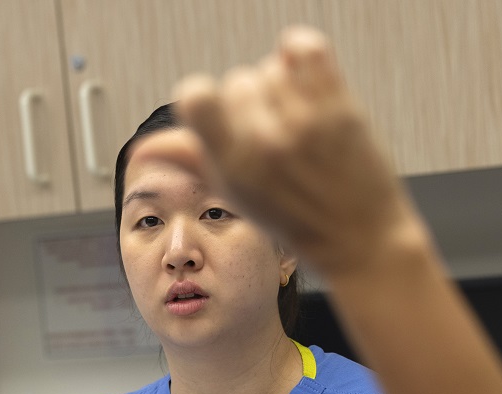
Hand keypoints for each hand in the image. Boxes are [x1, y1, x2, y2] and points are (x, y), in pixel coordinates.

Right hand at [167, 26, 423, 276]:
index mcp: (232, 164)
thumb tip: (143, 148)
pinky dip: (302, 54)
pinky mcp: (338, 105)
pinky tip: (307, 81)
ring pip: (272, 66)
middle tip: (273, 135)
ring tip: (298, 123)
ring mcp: (304, 122)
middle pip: (238, 79)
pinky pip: (305, 47)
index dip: (203, 97)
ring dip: (283, 87)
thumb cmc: (294, 218)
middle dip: (252, 102)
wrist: (358, 238)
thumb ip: (189, 159)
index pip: (193, 95)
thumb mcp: (234, 193)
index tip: (219, 111)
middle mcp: (264, 141)